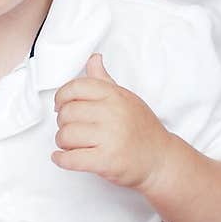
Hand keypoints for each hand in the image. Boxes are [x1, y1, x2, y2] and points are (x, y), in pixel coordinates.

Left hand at [52, 54, 169, 190]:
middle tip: (69, 128)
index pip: (76, 87)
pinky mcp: (106, 161)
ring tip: (70, 144)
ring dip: (62, 142)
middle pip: (67, 113)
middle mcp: (112, 114)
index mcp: (115, 96)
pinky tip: (63, 157)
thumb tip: (93, 60)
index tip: (59, 105)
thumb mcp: (126, 99)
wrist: (161, 159)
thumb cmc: (143, 130)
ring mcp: (109, 137)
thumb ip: (105, 81)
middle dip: (62, 123)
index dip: (62, 97)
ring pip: (65, 135)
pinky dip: (61, 159)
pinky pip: (71, 158)